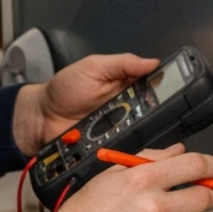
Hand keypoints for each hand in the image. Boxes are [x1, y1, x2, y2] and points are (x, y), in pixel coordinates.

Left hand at [11, 52, 158, 156]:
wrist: (40, 118)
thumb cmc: (64, 90)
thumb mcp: (93, 67)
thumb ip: (122, 63)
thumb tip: (153, 62)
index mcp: (127, 86)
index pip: (154, 87)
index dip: (164, 88)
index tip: (171, 89)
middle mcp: (129, 109)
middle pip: (154, 113)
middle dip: (154, 112)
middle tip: (143, 109)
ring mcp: (121, 130)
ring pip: (143, 134)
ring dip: (141, 131)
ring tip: (129, 125)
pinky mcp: (113, 148)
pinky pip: (127, 150)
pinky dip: (128, 149)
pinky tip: (125, 144)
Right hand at [23, 145, 212, 211]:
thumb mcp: (110, 174)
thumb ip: (149, 159)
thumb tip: (176, 152)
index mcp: (142, 182)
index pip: (196, 166)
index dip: (211, 165)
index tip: (212, 169)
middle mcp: (153, 210)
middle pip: (205, 197)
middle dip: (203, 193)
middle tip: (192, 194)